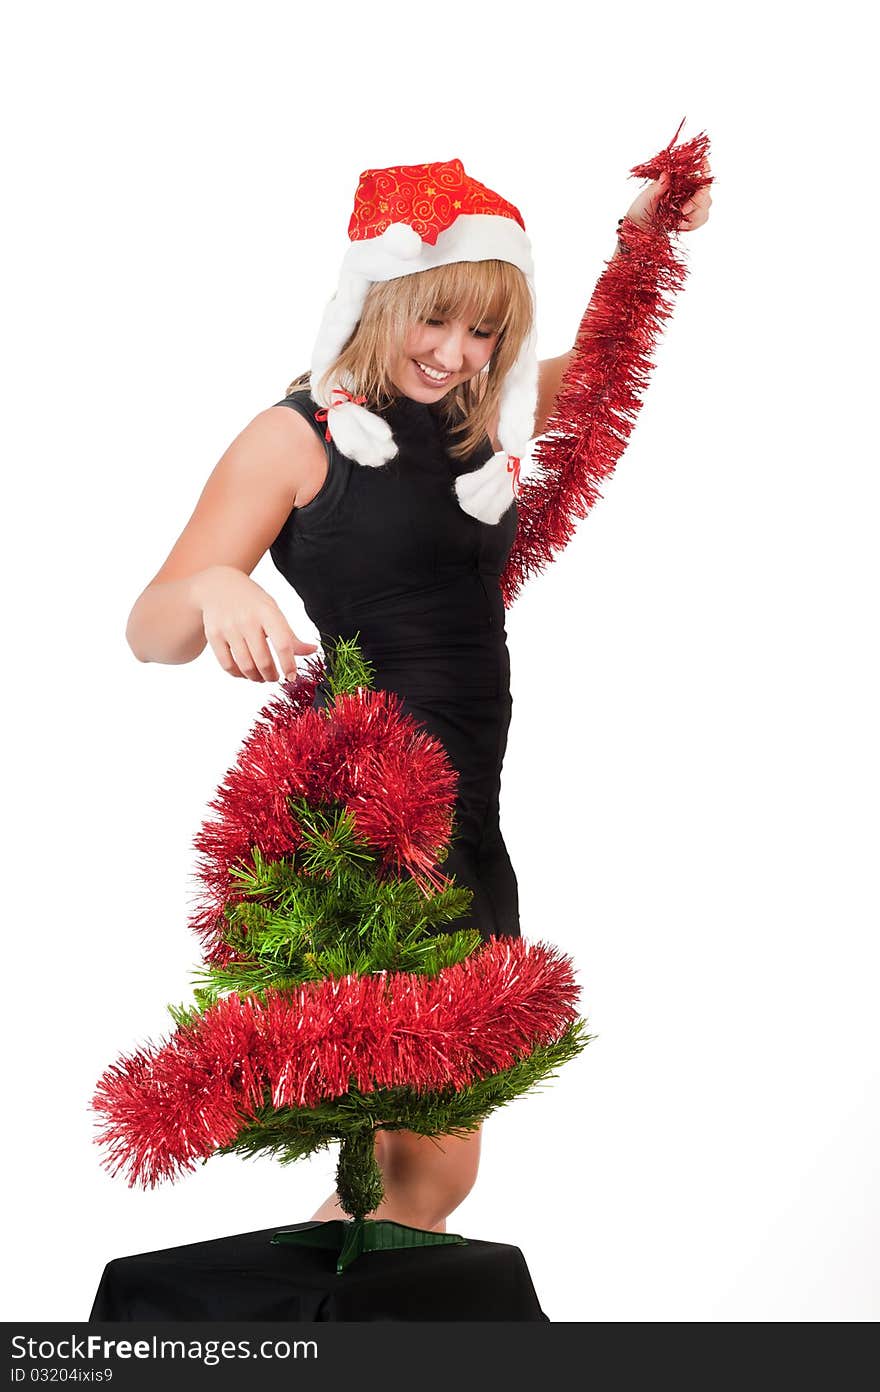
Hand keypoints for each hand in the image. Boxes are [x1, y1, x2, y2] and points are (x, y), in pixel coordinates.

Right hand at [193, 565, 317, 681]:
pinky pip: (227, 665)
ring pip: (246, 666)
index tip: (292, 676)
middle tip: (275, 678)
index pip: (283, 644)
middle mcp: (247, 620)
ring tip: (261, 677)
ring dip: (256, 678)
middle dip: (272, 676)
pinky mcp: (213, 636)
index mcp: (267, 612)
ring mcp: (228, 628)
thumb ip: (290, 634)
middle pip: (263, 660)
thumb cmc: (252, 601)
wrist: (218, 585)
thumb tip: (312, 650)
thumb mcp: (273, 611)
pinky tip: (245, 674)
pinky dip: (238, 675)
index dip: (289, 665)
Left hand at [625, 155, 712, 232]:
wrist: (641, 227)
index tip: (704, 167)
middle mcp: (687, 189)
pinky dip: (693, 224)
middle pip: (705, 191)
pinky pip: (702, 219)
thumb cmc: (642, 208)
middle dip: (698, 201)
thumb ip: (658, 186)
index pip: (697, 171)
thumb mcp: (647, 196)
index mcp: (678, 179)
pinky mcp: (691, 217)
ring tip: (678, 221)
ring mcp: (691, 203)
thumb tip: (666, 174)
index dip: (705, 169)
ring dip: (694, 215)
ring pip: (705, 206)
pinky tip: (680, 225)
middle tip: (683, 210)